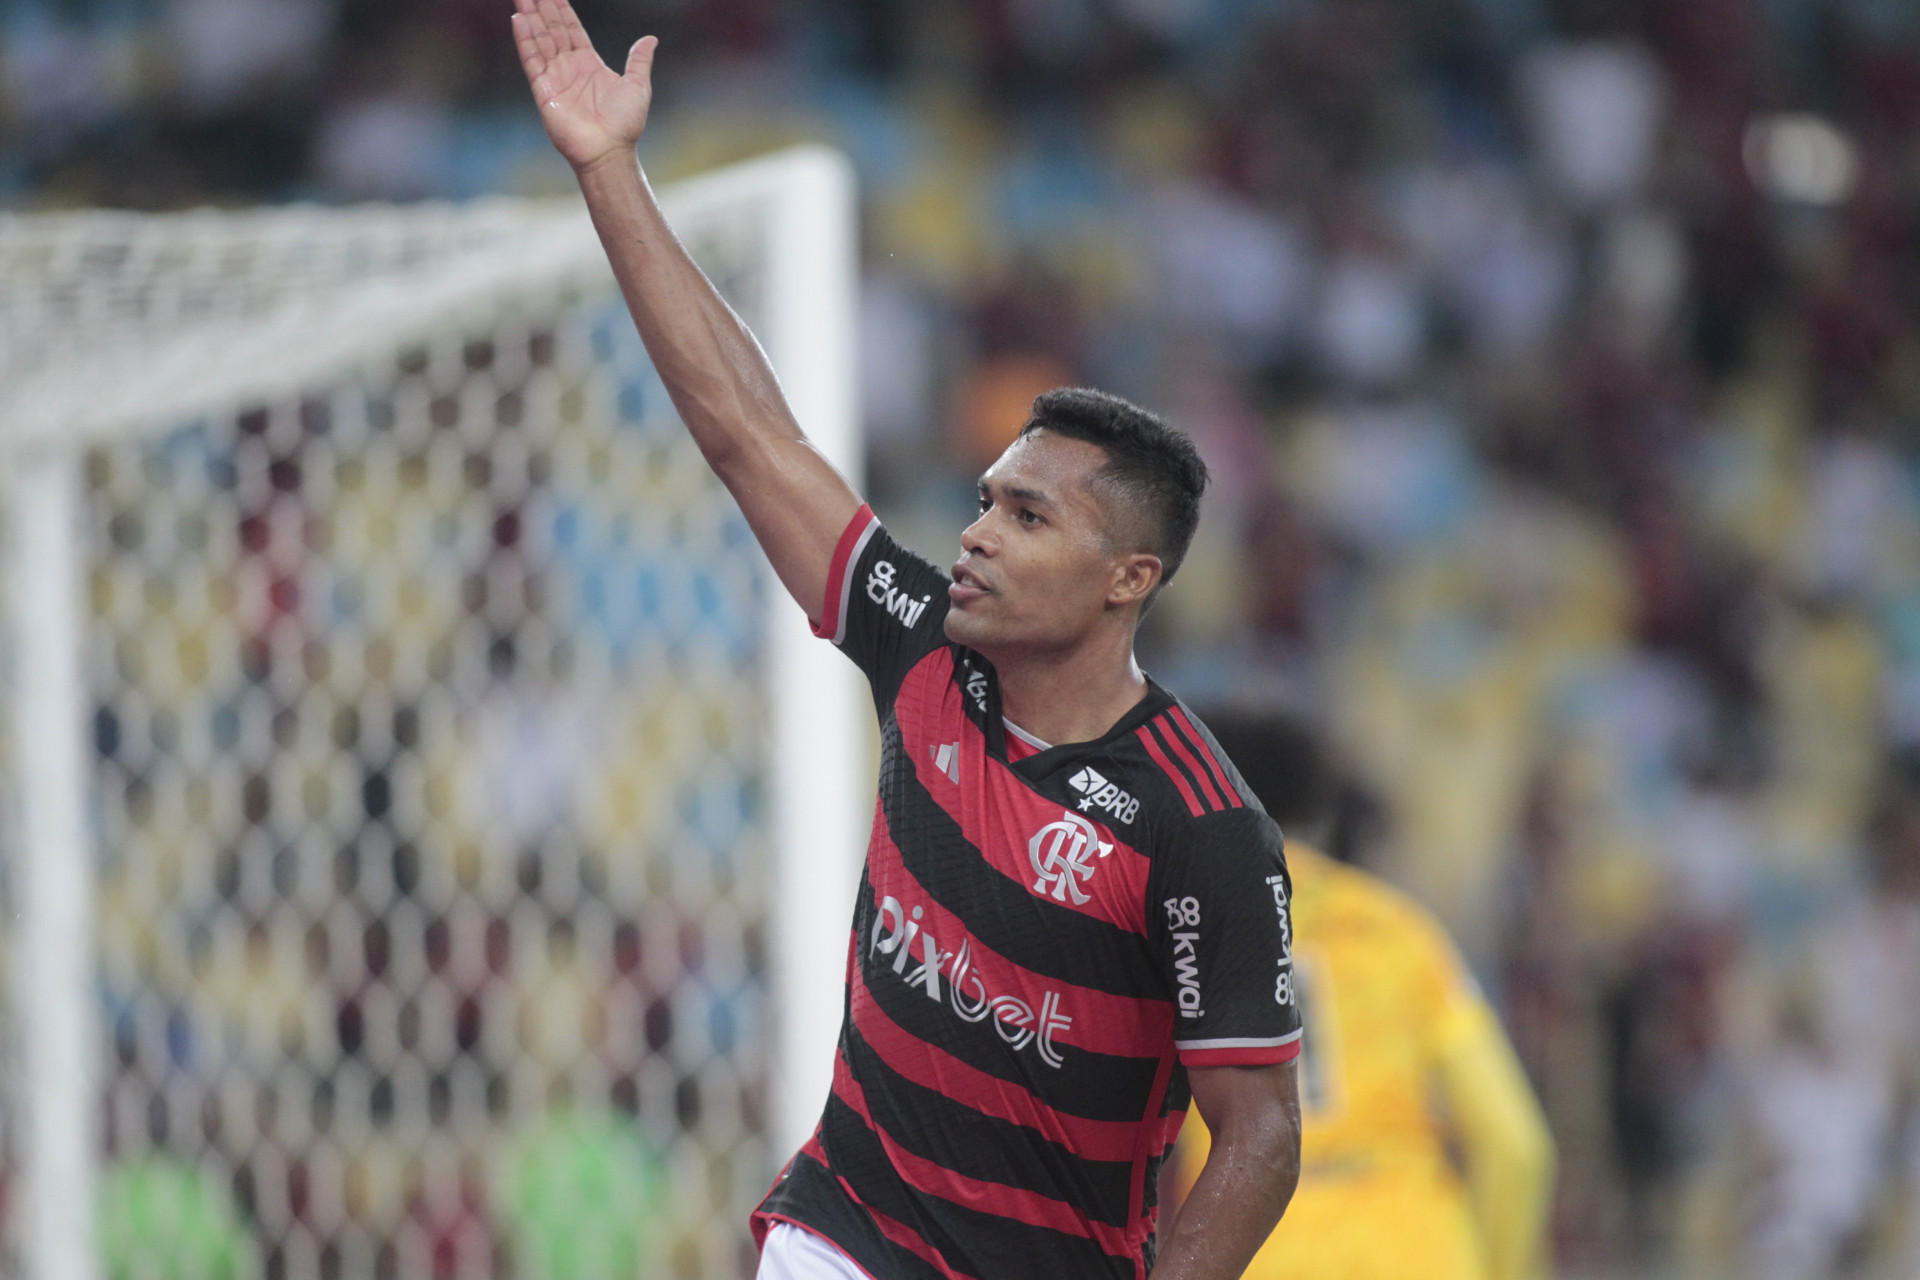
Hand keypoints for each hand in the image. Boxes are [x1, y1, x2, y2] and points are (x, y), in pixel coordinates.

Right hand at [512, 0, 655, 173]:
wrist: (610, 150)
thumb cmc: (625, 123)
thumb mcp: (638, 85)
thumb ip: (639, 60)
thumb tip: (651, 39)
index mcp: (589, 64)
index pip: (572, 29)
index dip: (562, 10)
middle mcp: (569, 68)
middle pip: (553, 30)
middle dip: (543, 8)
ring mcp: (555, 77)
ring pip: (540, 40)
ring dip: (531, 18)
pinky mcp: (544, 89)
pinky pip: (532, 60)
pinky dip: (525, 40)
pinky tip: (520, 20)